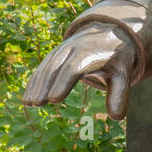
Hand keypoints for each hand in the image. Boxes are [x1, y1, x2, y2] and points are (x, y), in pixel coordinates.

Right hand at [23, 25, 138, 120]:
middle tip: (36, 104)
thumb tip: (117, 118)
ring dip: (36, 85)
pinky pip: (42, 68)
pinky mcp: (55, 55)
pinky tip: (28, 98)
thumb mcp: (123, 74)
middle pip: (55, 68)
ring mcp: (61, 51)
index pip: (73, 68)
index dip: (62, 83)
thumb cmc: (116, 58)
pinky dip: (34, 82)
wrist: (109, 33)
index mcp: (89, 53)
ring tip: (29, 104)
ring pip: (45, 68)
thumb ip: (120, 94)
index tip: (54, 99)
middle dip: (44, 86)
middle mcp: (72, 49)